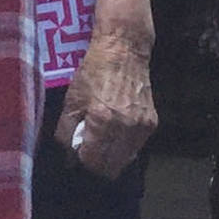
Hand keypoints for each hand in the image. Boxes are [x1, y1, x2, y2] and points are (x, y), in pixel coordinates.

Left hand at [53, 27, 156, 178]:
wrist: (124, 51)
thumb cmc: (93, 72)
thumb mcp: (72, 99)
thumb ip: (66, 131)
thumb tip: (67, 156)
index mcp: (102, 121)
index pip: (94, 162)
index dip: (83, 163)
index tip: (77, 158)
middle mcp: (125, 127)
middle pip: (112, 167)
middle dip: (98, 165)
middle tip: (88, 153)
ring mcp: (141, 127)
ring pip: (126, 160)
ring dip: (112, 158)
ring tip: (101, 143)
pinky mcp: (152, 123)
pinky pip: (137, 147)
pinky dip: (125, 147)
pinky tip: (115, 135)